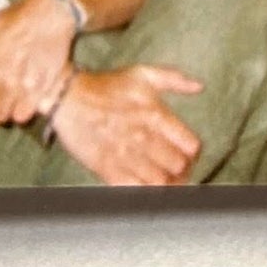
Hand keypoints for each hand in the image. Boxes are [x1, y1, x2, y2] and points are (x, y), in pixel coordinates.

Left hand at [0, 0, 83, 127]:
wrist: (44, 14)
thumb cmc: (6, 21)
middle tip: (0, 88)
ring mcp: (13, 86)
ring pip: (2, 116)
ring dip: (6, 107)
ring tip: (12, 92)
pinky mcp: (35, 90)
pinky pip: (21, 115)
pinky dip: (22, 109)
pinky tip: (25, 95)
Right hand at [43, 63, 207, 186]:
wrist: (67, 98)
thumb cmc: (106, 86)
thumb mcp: (142, 74)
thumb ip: (174, 79)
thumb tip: (199, 87)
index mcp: (156, 114)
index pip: (190, 146)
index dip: (194, 154)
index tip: (189, 155)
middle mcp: (143, 137)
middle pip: (178, 167)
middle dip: (182, 171)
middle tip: (177, 171)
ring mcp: (125, 155)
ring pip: (160, 183)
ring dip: (166, 185)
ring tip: (163, 181)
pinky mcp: (107, 169)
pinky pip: (135, 190)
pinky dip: (144, 192)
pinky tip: (144, 186)